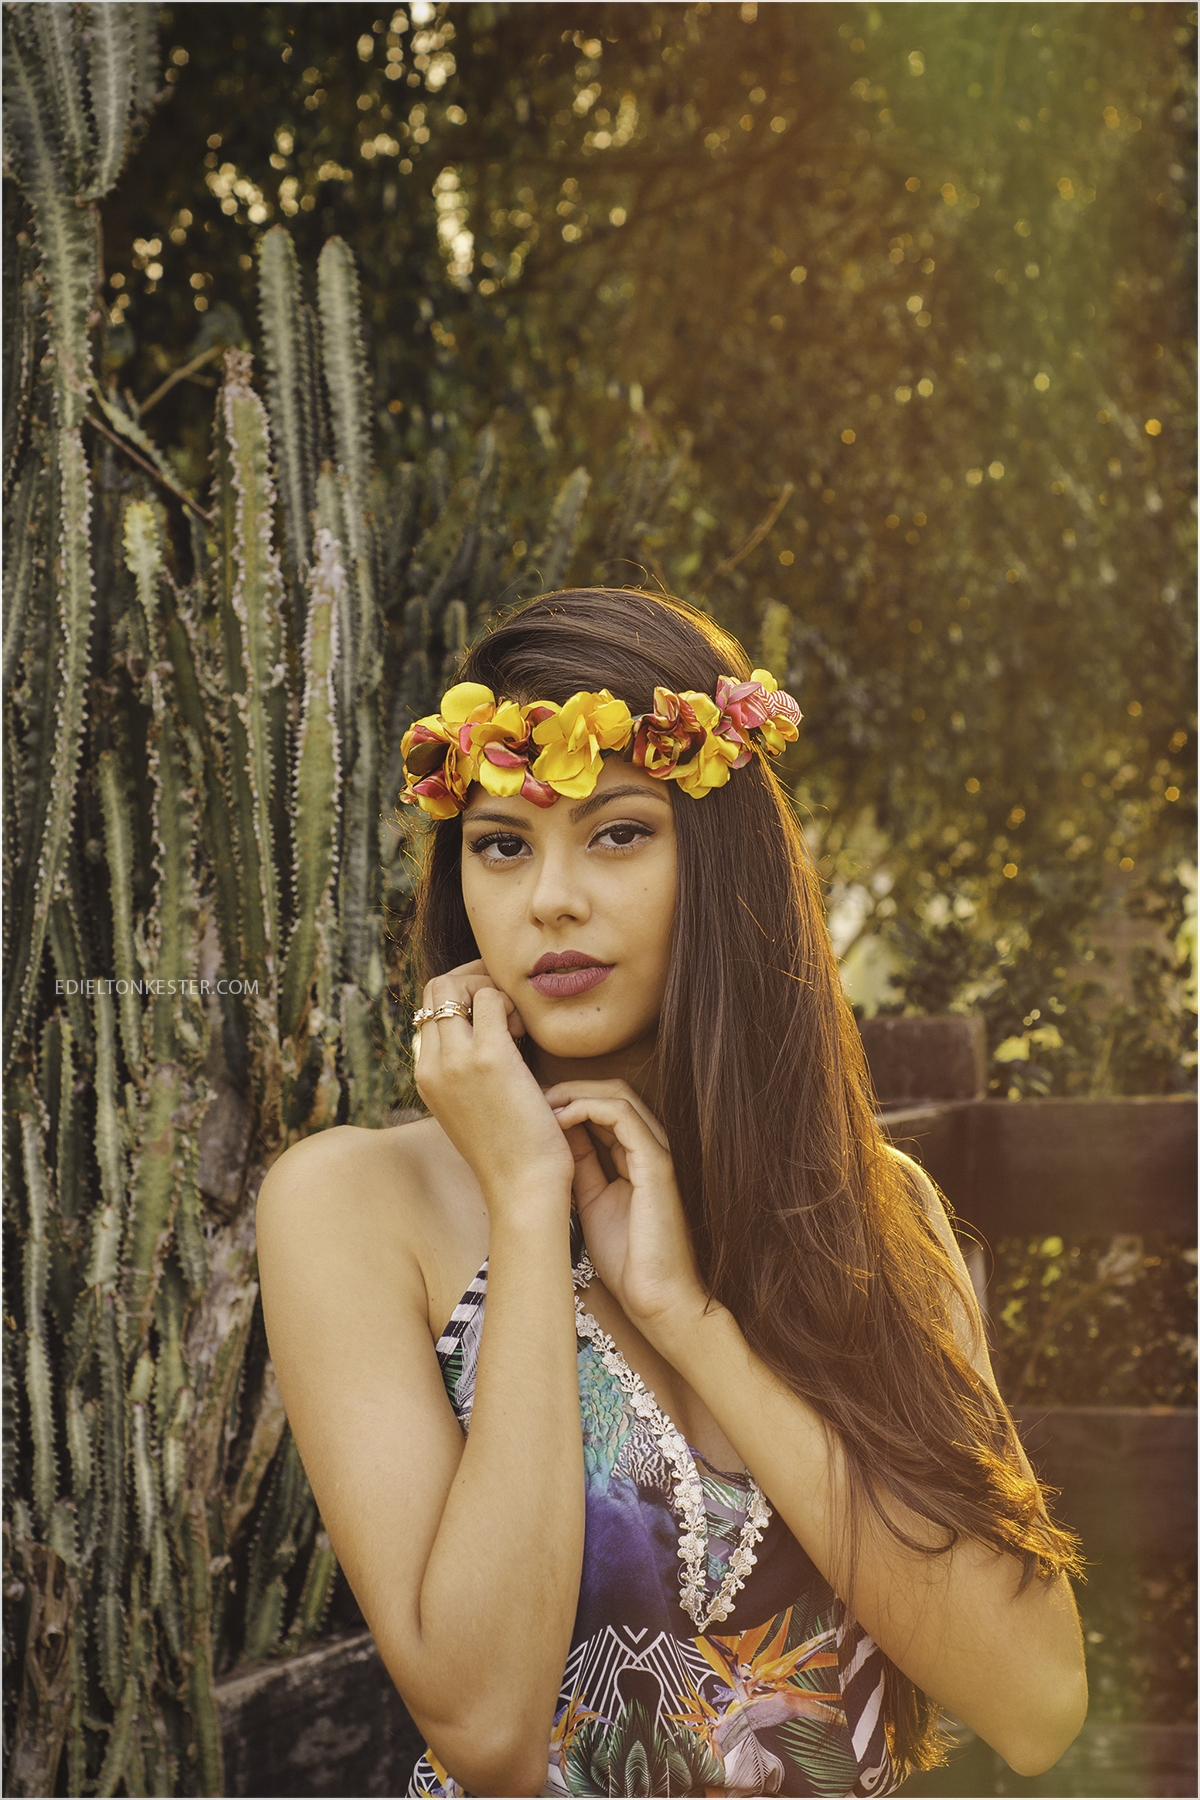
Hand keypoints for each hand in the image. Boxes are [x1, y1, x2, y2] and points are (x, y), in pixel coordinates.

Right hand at [414, 961, 573, 1210]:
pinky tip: (526, 1034)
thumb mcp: (474, 1109)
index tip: (496, 1016)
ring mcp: (456, 1060)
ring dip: (491, 989)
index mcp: (425, 1077)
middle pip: (436, 987)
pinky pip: (490, 996)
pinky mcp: (489, 1058)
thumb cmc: (510, 1152)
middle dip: (473, 981)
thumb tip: (492, 1038)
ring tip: (515, 1025)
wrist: (522, 1189)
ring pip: (456, 983)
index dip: (463, 998)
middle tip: (506, 1007)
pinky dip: (511, 1003)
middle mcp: (432, 1065)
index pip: (429, 1008)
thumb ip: (468, 1074)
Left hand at [542, 1080, 707, 1334]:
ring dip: (575, 1094)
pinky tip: (561, 1119)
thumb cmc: (627, 1259)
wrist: (655, 1299)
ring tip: (542, 1106)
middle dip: (569, 1089)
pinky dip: (589, 1108)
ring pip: (619, 1096)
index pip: (604, 1107)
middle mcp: (650, 1148)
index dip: (567, 1100)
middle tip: (533, 1100)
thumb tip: (553, 1135)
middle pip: (611, 1093)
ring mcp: (656, 1153)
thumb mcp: (590, 1201)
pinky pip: (624, 1117)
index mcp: (635, 1157)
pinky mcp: (656, 1165)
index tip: (531, 1110)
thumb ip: (580, 1166)